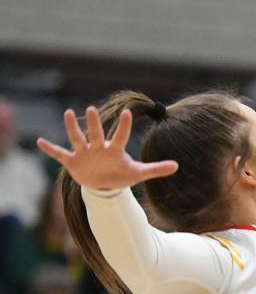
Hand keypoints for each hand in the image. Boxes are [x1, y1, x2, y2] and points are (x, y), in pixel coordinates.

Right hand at [37, 107, 177, 190]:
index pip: (121, 136)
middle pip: (97, 133)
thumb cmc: (122, 175)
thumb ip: (156, 169)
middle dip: (94, 123)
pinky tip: (39, 141)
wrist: (104, 185)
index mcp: (115, 150)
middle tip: (92, 108)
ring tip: (68, 113)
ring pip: (78, 138)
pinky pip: (60, 154)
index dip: (125, 126)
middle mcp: (99, 148)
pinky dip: (50, 149)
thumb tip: (177, 166)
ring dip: (72, 128)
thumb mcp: (139, 173)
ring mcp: (85, 153)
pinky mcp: (73, 161)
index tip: (128, 113)